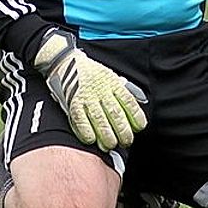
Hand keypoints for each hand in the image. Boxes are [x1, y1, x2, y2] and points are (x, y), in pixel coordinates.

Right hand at [33, 29, 147, 150]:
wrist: (67, 62)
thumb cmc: (91, 72)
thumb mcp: (110, 76)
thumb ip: (121, 90)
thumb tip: (136, 106)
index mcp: (112, 83)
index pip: (128, 101)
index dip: (136, 116)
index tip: (140, 127)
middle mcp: (101, 90)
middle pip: (116, 114)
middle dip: (123, 131)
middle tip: (126, 141)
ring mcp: (87, 97)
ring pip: (100, 120)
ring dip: (107, 135)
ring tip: (111, 144)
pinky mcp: (73, 103)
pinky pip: (80, 120)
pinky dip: (86, 132)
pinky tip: (92, 140)